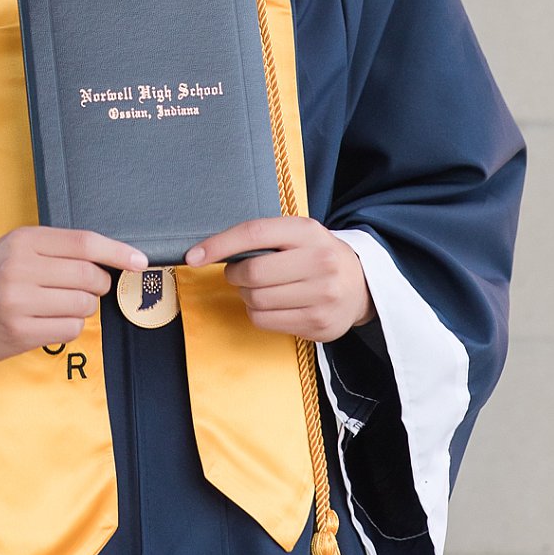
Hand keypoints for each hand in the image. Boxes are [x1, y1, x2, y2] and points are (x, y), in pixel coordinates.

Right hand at [0, 226, 145, 362]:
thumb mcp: (19, 248)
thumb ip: (60, 249)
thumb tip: (113, 259)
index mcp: (25, 241)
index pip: (85, 242)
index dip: (118, 252)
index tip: (140, 261)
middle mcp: (21, 268)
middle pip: (90, 276)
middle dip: (98, 285)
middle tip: (85, 288)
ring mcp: (19, 302)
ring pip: (84, 305)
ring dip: (81, 307)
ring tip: (57, 305)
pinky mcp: (19, 332)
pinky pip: (71, 330)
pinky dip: (69, 327)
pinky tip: (49, 322)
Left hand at [185, 217, 374, 342]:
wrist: (360, 286)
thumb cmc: (317, 256)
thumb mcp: (299, 235)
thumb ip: (264, 239)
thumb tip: (209, 252)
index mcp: (309, 231)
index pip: (255, 233)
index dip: (219, 244)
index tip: (193, 255)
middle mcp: (320, 261)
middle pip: (253, 273)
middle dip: (235, 275)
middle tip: (239, 274)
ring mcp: (322, 295)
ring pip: (256, 300)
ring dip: (246, 296)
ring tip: (261, 289)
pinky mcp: (318, 323)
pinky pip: (265, 321)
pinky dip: (258, 313)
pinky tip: (273, 305)